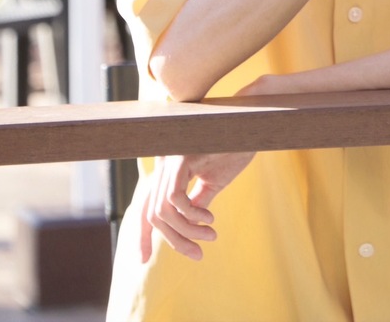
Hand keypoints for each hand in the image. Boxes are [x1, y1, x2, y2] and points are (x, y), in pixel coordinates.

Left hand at [139, 150, 253, 262]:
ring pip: (163, 211)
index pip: (145, 207)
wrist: (249, 128)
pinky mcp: (180, 158)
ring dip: (187, 231)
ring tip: (210, 235)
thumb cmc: (233, 150)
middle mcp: (163, 165)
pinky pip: (175, 199)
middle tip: (198, 254)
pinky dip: (191, 215)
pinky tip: (210, 217)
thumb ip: (196, 202)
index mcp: (168, 171)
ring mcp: (169, 160)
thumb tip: (187, 227)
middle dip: (174, 241)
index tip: (142, 261)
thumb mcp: (213, 182)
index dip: (140, 236)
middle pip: (153, 215)